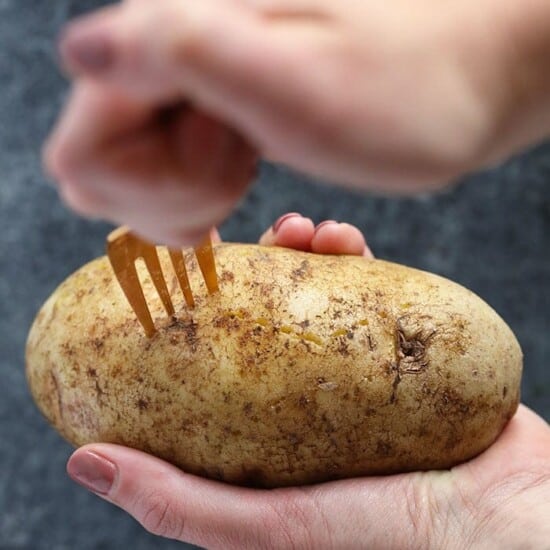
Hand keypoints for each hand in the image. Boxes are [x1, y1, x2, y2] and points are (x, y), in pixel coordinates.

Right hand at [45, 0, 542, 245]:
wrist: (476, 71)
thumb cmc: (412, 87)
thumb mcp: (300, 84)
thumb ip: (182, 55)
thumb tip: (79, 52)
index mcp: (175, 39)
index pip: (80, 151)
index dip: (144, 190)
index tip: (226, 173)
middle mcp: (171, 55)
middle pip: (101, 168)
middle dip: (174, 199)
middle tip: (245, 169)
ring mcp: (194, 84)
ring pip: (140, 178)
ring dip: (195, 201)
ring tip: (256, 166)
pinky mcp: (220, 109)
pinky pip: (180, 174)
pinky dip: (212, 198)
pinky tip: (256, 177)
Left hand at [66, 215, 549, 549]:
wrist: (524, 519)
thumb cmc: (406, 542)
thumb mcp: (283, 528)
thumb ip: (189, 506)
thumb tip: (87, 463)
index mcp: (269, 436)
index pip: (209, 367)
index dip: (183, 317)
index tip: (160, 272)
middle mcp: (307, 398)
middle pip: (261, 320)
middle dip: (246, 273)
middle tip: (233, 240)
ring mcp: (358, 368)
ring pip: (315, 295)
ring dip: (300, 254)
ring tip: (300, 230)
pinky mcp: (406, 346)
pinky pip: (374, 288)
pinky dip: (355, 257)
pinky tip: (343, 240)